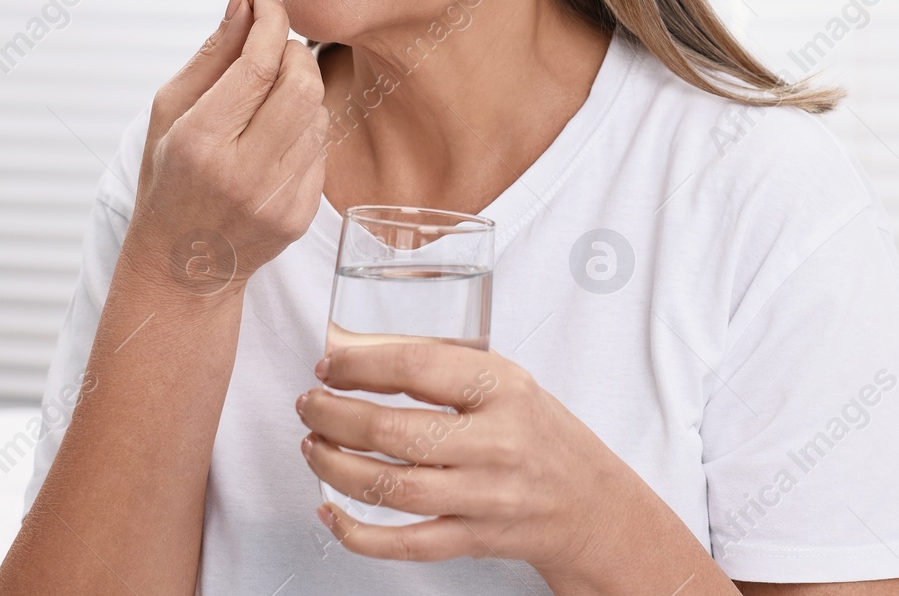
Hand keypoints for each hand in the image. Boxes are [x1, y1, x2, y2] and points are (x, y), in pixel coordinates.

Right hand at [124, 0, 327, 297]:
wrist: (182, 265)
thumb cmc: (168, 179)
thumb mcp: (169, 112)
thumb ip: (212, 54)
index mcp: (200, 142)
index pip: (256, 65)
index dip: (270, 19)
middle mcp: (243, 172)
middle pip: (301, 84)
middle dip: (293, 51)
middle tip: (272, 48)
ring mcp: (277, 198)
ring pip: (317, 112)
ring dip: (299, 90)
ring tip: (266, 100)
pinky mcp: (302, 214)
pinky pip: (321, 147)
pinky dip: (303, 129)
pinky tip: (273, 139)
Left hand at [296, 342, 645, 582]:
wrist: (589, 502)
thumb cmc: (538, 432)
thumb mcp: (509, 382)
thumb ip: (448, 369)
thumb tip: (362, 356)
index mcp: (504, 388)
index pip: (417, 366)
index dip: (360, 365)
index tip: (329, 365)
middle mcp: (496, 442)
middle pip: (394, 432)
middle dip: (334, 416)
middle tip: (309, 405)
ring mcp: (485, 496)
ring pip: (391, 487)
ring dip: (336, 466)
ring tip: (312, 446)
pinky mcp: (474, 538)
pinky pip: (404, 543)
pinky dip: (356, 532)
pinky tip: (328, 509)